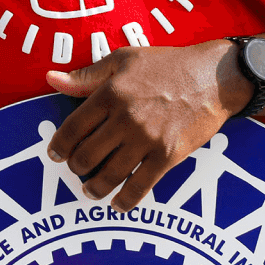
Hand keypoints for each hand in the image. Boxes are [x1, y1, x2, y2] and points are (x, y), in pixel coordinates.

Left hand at [45, 41, 251, 211]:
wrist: (213, 77)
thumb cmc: (168, 65)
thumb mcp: (123, 60)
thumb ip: (86, 76)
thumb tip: (51, 80)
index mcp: (110, 94)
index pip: (73, 127)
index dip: (59, 145)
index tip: (55, 154)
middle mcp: (125, 118)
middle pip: (87, 155)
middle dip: (76, 168)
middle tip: (77, 170)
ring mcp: (147, 139)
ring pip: (110, 174)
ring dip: (95, 188)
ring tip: (91, 191)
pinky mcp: (167, 155)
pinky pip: (140, 185)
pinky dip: (126, 200)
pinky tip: (118, 205)